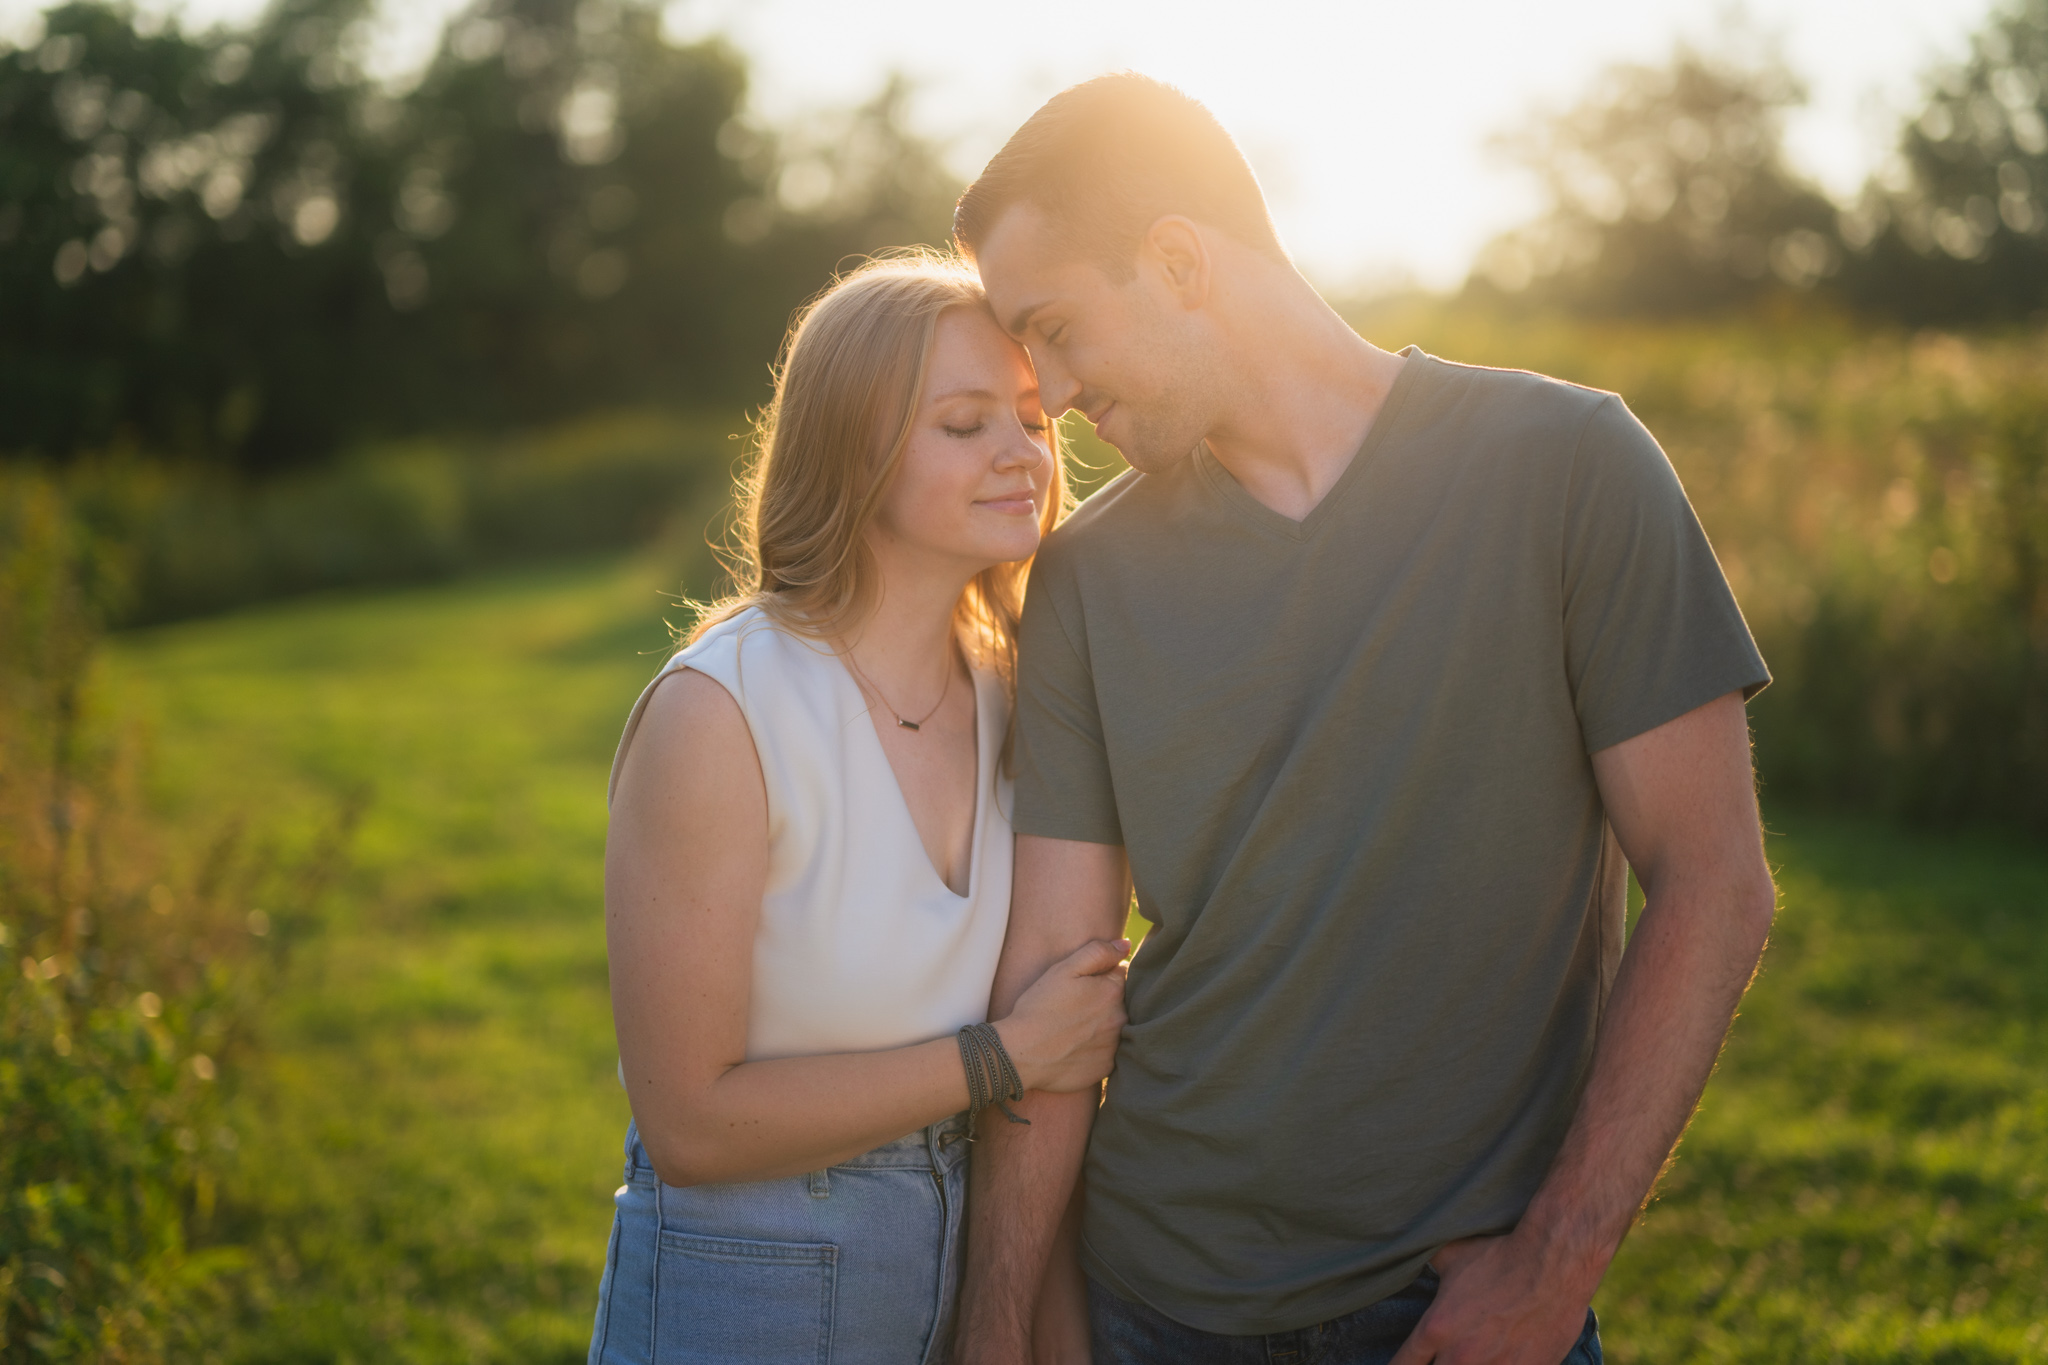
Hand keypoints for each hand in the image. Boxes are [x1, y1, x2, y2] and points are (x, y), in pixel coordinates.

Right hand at [995, 938, 1128, 1093]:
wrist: (1022, 1054)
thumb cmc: (1039, 1008)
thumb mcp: (1063, 970)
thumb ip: (1097, 952)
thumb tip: (1125, 945)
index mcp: (1113, 992)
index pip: (1121, 974)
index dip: (1102, 975)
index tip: (1083, 984)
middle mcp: (1120, 1020)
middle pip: (1121, 1002)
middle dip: (1104, 1000)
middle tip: (1075, 1006)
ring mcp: (1114, 1046)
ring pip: (1115, 1027)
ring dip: (1102, 1024)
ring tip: (1073, 1027)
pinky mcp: (1105, 1068)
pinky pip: (1107, 1052)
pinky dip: (1095, 1048)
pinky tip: (1074, 1046)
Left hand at [1389, 1233, 1597, 1364]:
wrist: (1553, 1265)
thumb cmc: (1500, 1255)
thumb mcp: (1451, 1254)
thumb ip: (1428, 1267)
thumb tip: (1410, 1256)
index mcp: (1437, 1328)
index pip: (1404, 1363)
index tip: (1405, 1363)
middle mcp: (1461, 1356)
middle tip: (1444, 1357)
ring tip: (1472, 1357)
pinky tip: (1501, 1360)